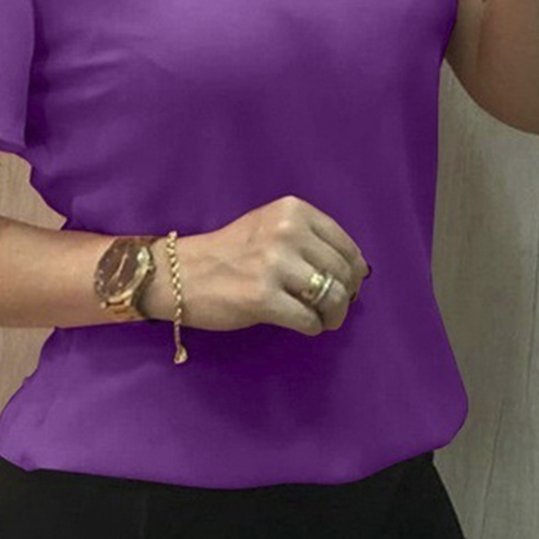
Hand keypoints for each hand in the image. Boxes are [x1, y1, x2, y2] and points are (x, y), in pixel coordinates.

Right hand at [143, 195, 371, 334]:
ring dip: (333, 315)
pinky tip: (302, 324)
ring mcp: (274, 264)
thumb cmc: (231, 252)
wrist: (181, 273)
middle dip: (345, 297)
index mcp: (292, 210)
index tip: (346, 285)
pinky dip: (313, 327)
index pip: (345, 245)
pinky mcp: (263, 298)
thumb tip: (357, 272)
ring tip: (321, 319)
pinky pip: (310, 320)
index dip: (353, 271)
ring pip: (333, 297)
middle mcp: (286, 231)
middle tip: (332, 308)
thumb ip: (310, 240)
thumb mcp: (271, 226)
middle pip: (343, 273)